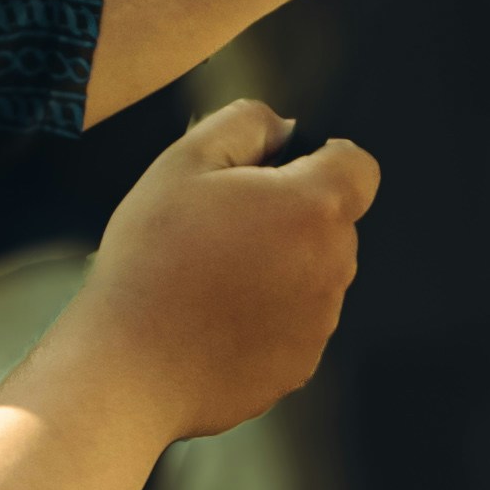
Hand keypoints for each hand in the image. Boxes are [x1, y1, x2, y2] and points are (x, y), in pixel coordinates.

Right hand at [75, 97, 377, 440]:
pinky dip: (264, 318)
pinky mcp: (300, 366)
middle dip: (289, 216)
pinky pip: (293, 325)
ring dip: (277, 267)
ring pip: (312, 275)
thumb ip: (244, 124)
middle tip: (220, 228)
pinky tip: (211, 320)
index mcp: (312, 208)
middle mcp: (332, 266)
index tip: (281, 171)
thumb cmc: (152, 260)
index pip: (359, 167)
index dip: (322, 159)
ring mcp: (320, 323)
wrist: (131, 366)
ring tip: (208, 279)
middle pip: (331, 223)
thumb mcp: (183, 163)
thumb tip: (284, 128)